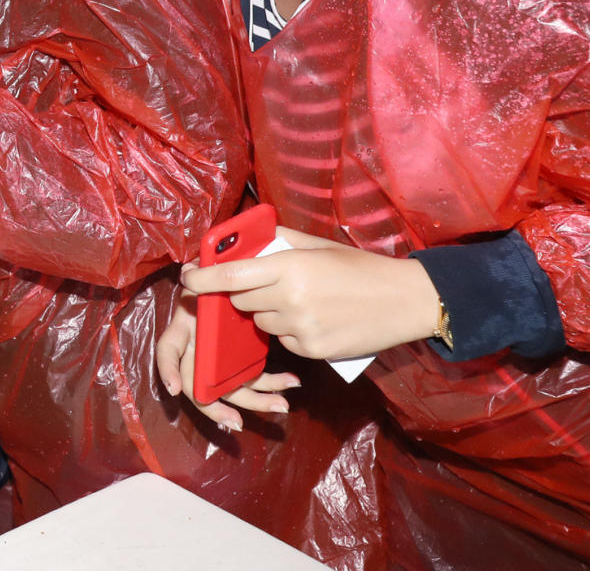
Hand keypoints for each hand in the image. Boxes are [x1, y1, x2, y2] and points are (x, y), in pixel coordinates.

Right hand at [156, 281, 298, 432]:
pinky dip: (274, 384)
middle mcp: (197, 351)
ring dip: (256, 401)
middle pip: (200, 385)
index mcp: (185, 329)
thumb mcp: (205, 278)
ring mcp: (219, 361)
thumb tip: (189, 271)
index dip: (168, 369)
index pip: (168, 350)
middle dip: (217, 406)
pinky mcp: (240, 363)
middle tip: (236, 420)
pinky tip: (292, 381)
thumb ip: (198, 276)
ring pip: (231, 389)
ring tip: (282, 405)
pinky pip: (253, 379)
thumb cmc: (213, 285)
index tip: (175, 389)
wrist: (231, 288)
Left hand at [180, 225, 441, 361]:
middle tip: (261, 286)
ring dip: (267, 313)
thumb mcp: (316, 245)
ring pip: (260, 322)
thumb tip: (241, 239)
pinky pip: (282, 340)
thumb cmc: (358, 267)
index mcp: (288, 267)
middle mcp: (290, 299)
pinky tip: (313, 319)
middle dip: (242, 295)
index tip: (186, 278)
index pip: (229, 276)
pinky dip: (288, 331)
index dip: (200, 279)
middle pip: (240, 302)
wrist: (404, 300)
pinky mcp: (312, 350)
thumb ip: (276, 241)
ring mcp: (301, 328)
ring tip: (298, 302)